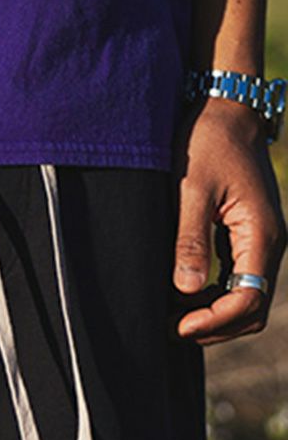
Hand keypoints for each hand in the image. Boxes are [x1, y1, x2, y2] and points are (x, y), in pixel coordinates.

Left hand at [171, 99, 285, 344]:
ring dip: (214, 315)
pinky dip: (214, 297)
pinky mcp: (246, 237)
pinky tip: (182, 297)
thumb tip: (186, 290)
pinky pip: (238, 280)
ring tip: (172, 318)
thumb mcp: (191, 189)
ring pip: (246, 297)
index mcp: (261, 233)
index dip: (215, 320)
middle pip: (252, 308)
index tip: (178, 326)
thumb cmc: (206, 141)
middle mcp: (269, 242)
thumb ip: (189, 239)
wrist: (224, 109)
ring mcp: (260, 241)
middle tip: (170, 330)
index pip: (249, 298)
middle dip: (215, 326)